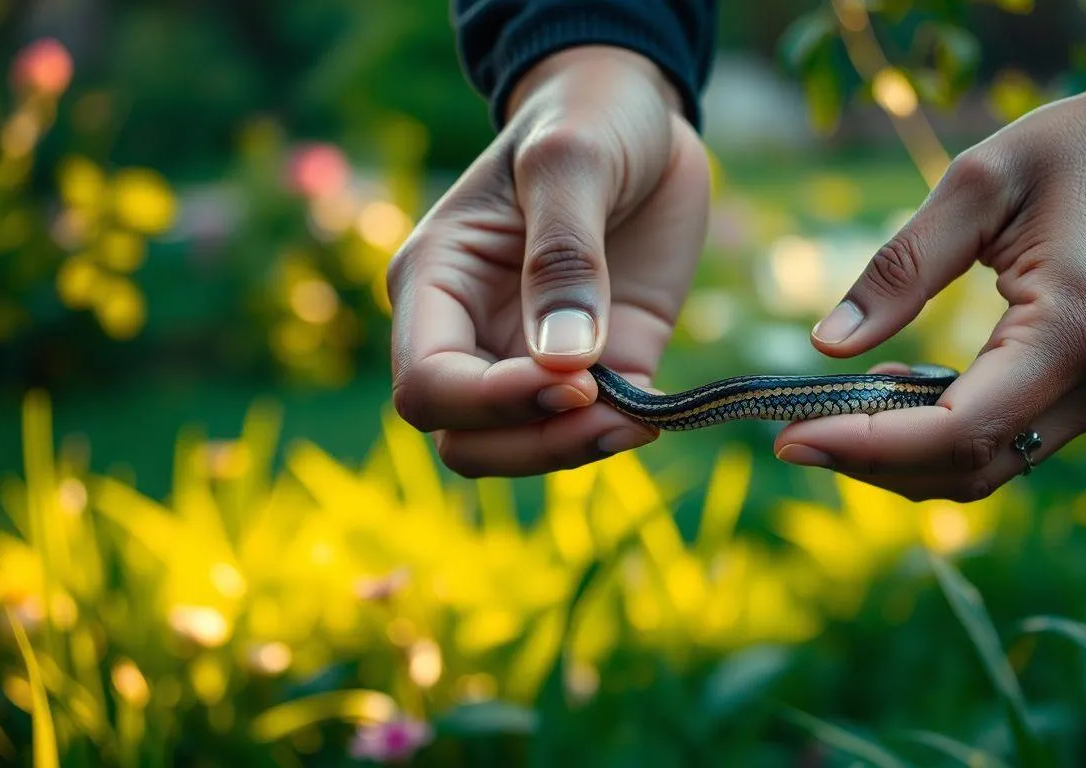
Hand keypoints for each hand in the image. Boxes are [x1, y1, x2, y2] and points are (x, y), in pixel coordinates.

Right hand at [388, 46, 709, 476]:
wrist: (641, 115)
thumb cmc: (586, 118)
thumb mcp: (571, 160)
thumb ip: (563, 254)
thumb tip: (564, 361)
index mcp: (435, 283)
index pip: (427, 384)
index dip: (491, 403)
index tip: (573, 379)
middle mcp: (470, 333)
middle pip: (464, 439)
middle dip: (532, 444)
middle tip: (608, 408)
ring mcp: (531, 358)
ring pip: (519, 451)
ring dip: (574, 451)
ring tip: (639, 421)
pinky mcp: (598, 367)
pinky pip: (589, 432)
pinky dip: (618, 437)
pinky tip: (658, 412)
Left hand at [773, 52, 1085, 501]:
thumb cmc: (1085, 150)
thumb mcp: (978, 185)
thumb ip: (900, 269)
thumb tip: (825, 343)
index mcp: (1068, 334)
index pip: (955, 432)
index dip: (866, 446)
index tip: (791, 436)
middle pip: (965, 468)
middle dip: (870, 462)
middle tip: (790, 432)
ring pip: (983, 469)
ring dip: (900, 457)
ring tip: (828, 413)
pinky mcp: (1084, 391)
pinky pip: (1002, 443)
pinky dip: (935, 438)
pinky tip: (888, 392)